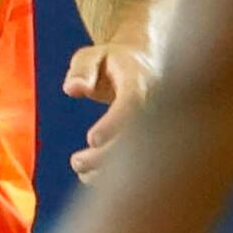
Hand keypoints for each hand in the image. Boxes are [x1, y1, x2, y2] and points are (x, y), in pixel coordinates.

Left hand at [63, 40, 157, 179]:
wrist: (149, 64)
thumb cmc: (114, 62)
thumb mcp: (94, 55)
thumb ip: (82, 68)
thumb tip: (73, 88)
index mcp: (139, 81)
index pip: (132, 102)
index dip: (114, 123)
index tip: (92, 139)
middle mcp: (155, 105)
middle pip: (138, 136)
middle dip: (107, 156)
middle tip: (76, 162)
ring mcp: (159, 124)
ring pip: (143, 157)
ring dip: (111, 171)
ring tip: (79, 167)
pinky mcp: (156, 140)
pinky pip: (142, 164)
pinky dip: (117, 176)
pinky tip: (90, 176)